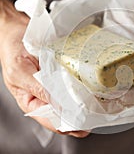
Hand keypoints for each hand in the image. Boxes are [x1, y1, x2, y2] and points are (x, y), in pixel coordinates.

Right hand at [0, 0, 88, 137]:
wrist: (16, 28)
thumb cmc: (12, 50)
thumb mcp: (20, 71)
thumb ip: (37, 88)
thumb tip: (57, 104)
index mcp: (32, 102)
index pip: (53, 121)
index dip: (69, 125)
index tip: (85, 124)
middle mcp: (45, 96)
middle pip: (66, 113)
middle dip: (82, 116)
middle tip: (97, 115)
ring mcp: (55, 85)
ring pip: (73, 99)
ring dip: (86, 102)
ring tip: (101, 104)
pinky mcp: (62, 73)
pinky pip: (75, 82)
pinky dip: (85, 85)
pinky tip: (95, 87)